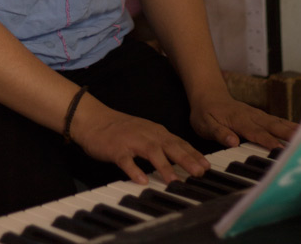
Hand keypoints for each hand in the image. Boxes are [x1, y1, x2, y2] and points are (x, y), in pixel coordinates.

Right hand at [71, 103, 209, 185]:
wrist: (93, 119)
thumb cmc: (120, 129)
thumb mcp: (145, 133)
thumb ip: (162, 144)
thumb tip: (183, 160)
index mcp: (155, 131)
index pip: (178, 143)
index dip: (193, 154)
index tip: (207, 167)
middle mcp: (146, 134)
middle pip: (170, 146)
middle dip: (186, 159)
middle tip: (200, 173)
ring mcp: (131, 140)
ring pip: (151, 152)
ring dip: (163, 166)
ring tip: (174, 181)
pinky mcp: (116, 148)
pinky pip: (126, 160)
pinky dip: (134, 170)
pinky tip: (141, 180)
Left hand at [189, 95, 297, 151]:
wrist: (208, 95)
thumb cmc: (205, 112)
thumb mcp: (205, 124)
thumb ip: (219, 133)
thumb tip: (232, 141)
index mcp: (238, 120)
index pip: (255, 133)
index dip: (267, 141)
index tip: (279, 149)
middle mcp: (250, 116)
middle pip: (271, 126)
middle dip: (286, 134)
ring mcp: (257, 115)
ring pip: (276, 122)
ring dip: (291, 129)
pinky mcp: (260, 116)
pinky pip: (276, 121)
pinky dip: (288, 125)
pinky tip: (299, 131)